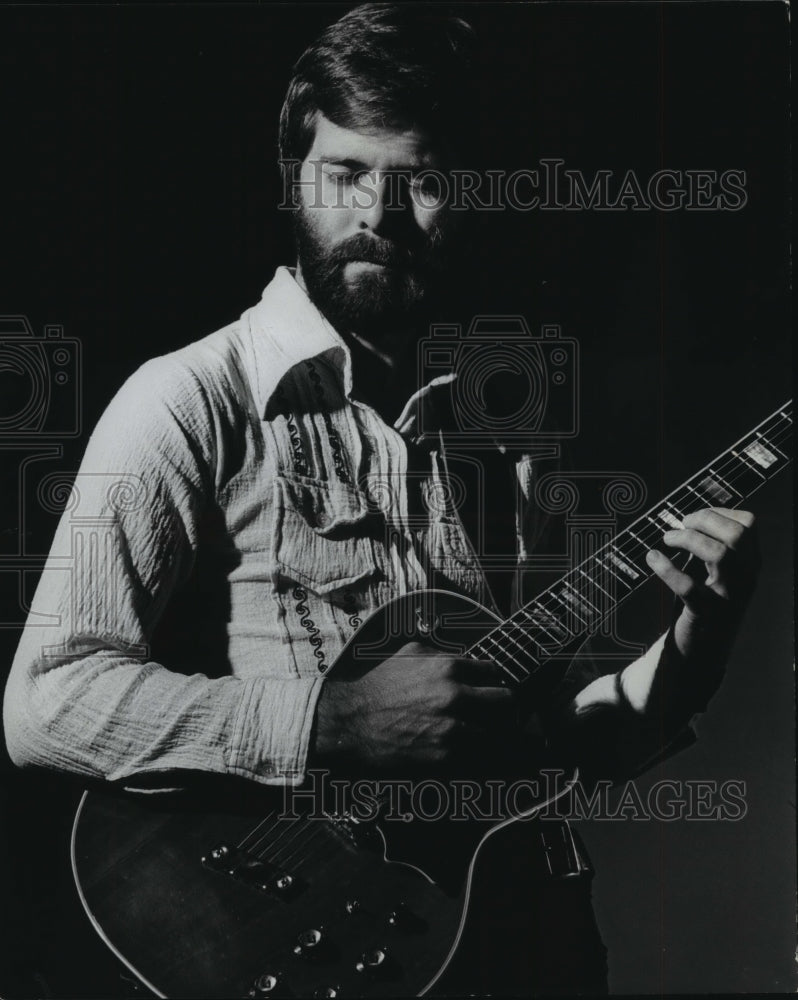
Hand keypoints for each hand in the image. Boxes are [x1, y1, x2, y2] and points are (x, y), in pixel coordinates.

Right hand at [312, 641, 512, 772]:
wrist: (351, 723)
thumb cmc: (378, 687)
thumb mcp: (409, 653)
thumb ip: (443, 653)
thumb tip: (468, 658)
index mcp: (449, 667)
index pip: (495, 671)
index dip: (495, 680)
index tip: (493, 689)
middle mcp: (455, 695)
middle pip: (507, 701)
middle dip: (505, 707)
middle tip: (499, 713)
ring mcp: (453, 728)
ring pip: (501, 732)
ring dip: (498, 734)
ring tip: (492, 736)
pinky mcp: (446, 757)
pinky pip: (483, 758)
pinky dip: (485, 756)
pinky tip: (478, 754)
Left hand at [645, 507, 759, 660]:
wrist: (704, 648)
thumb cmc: (707, 600)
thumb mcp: (717, 570)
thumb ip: (711, 544)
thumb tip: (688, 516)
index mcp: (750, 563)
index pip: (748, 524)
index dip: (719, 512)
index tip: (693, 517)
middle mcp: (746, 578)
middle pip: (736, 534)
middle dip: (704, 520)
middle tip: (681, 525)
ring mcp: (728, 597)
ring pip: (719, 555)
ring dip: (688, 539)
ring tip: (666, 539)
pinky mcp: (706, 614)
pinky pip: (689, 588)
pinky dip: (667, 569)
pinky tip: (652, 558)